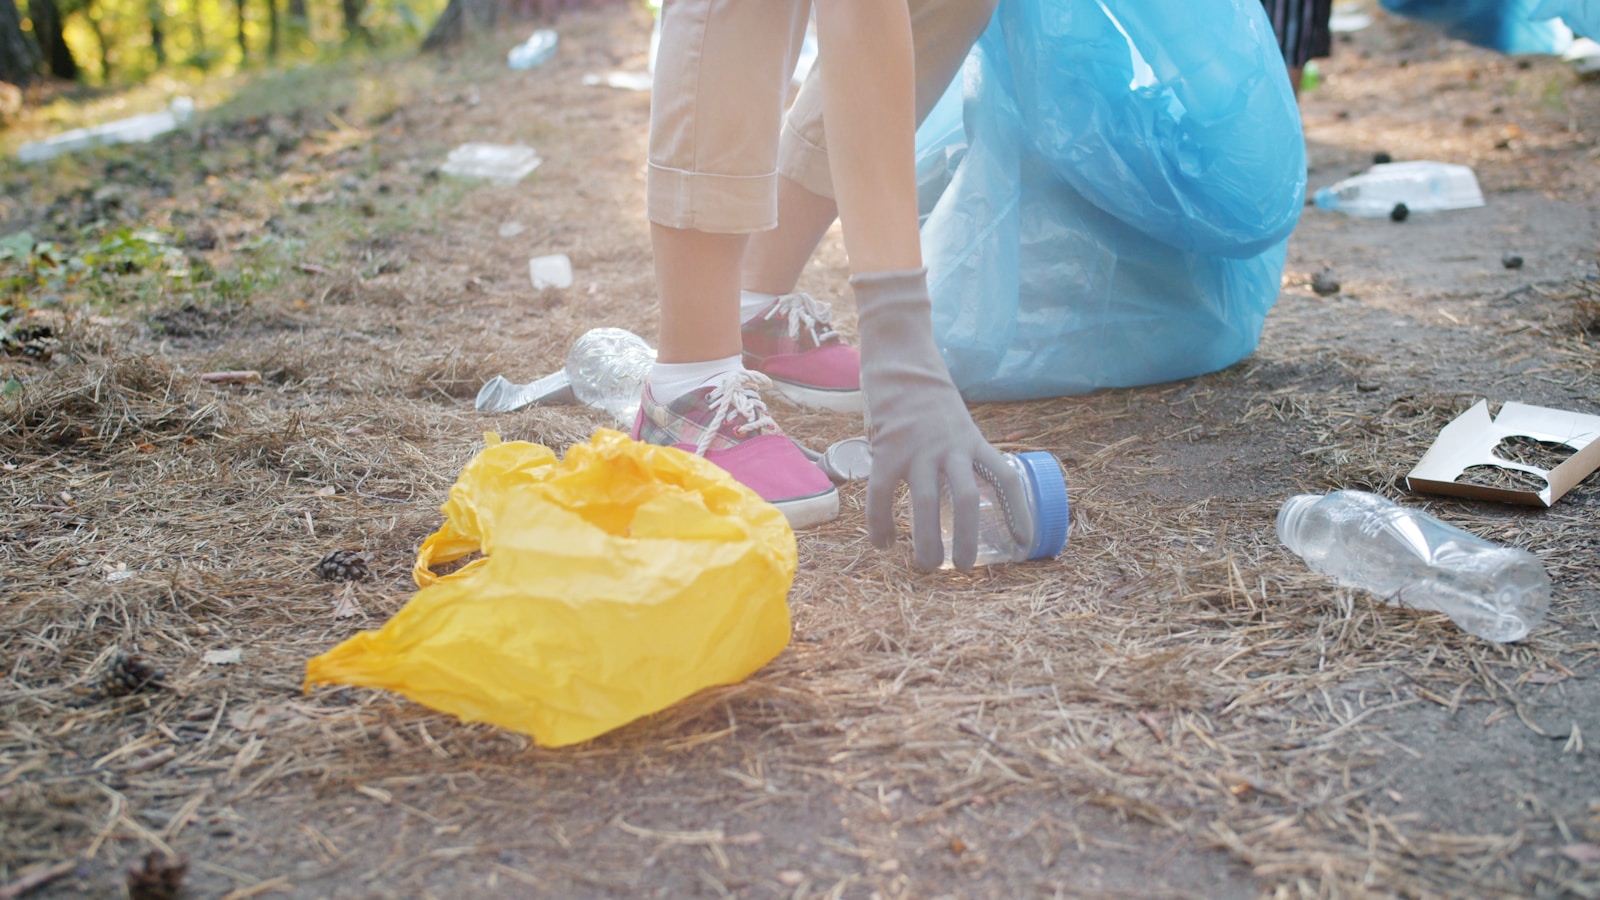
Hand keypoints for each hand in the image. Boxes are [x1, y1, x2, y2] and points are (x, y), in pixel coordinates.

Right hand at [852, 269, 1032, 569]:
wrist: (899, 358)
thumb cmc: (928, 395)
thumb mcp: (958, 421)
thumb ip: (961, 453)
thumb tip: (965, 494)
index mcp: (972, 440)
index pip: (1004, 478)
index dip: (1018, 511)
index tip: (1025, 541)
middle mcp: (948, 446)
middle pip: (964, 499)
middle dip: (965, 539)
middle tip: (964, 568)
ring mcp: (916, 448)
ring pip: (924, 503)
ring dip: (926, 541)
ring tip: (927, 567)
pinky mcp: (885, 449)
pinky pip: (881, 495)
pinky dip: (880, 524)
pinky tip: (883, 544)